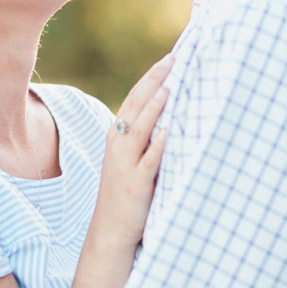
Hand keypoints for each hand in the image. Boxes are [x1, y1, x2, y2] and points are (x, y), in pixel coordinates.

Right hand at [97, 54, 173, 249]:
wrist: (112, 229)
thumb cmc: (128, 190)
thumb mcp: (133, 158)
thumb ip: (148, 136)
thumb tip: (174, 112)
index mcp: (118, 135)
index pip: (135, 98)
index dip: (151, 77)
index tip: (170, 58)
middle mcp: (119, 145)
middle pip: (136, 106)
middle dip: (154, 81)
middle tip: (173, 60)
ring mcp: (126, 163)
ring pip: (140, 129)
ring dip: (154, 108)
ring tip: (169, 87)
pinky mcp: (136, 183)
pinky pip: (149, 160)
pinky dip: (159, 144)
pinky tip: (171, 130)